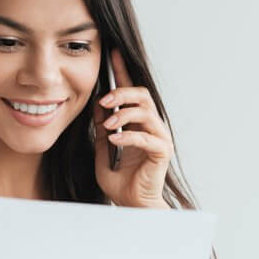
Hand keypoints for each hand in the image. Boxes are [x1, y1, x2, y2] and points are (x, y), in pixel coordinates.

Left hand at [92, 48, 172, 208]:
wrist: (131, 206)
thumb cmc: (120, 182)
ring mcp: (159, 137)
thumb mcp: (102, 150)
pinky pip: (146, 136)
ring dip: (124, 114)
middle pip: (142, 95)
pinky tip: (114, 140)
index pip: (130, 91)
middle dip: (122, 93)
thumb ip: (102, 129)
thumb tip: (97, 106)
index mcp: (136, 124)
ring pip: (145, 111)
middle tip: (104, 100)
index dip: (121, 71)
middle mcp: (151, 126)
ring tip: (107, 125)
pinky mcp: (162, 152)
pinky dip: (128, 136)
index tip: (112, 52)